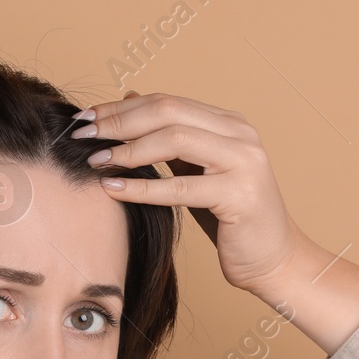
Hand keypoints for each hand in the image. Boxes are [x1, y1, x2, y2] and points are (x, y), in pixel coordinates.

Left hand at [71, 90, 313, 295]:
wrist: (275, 260)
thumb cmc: (232, 219)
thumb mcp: (198, 170)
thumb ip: (170, 137)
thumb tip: (131, 97)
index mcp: (230, 123)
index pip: (167, 102)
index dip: (122, 107)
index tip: (86, 118)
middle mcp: (241, 134)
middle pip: (168, 112)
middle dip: (119, 121)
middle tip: (82, 135)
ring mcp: (244, 161)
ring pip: (174, 140)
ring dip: (128, 150)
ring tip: (95, 161)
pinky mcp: (240, 195)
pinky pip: (180, 187)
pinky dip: (142, 187)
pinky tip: (112, 189)